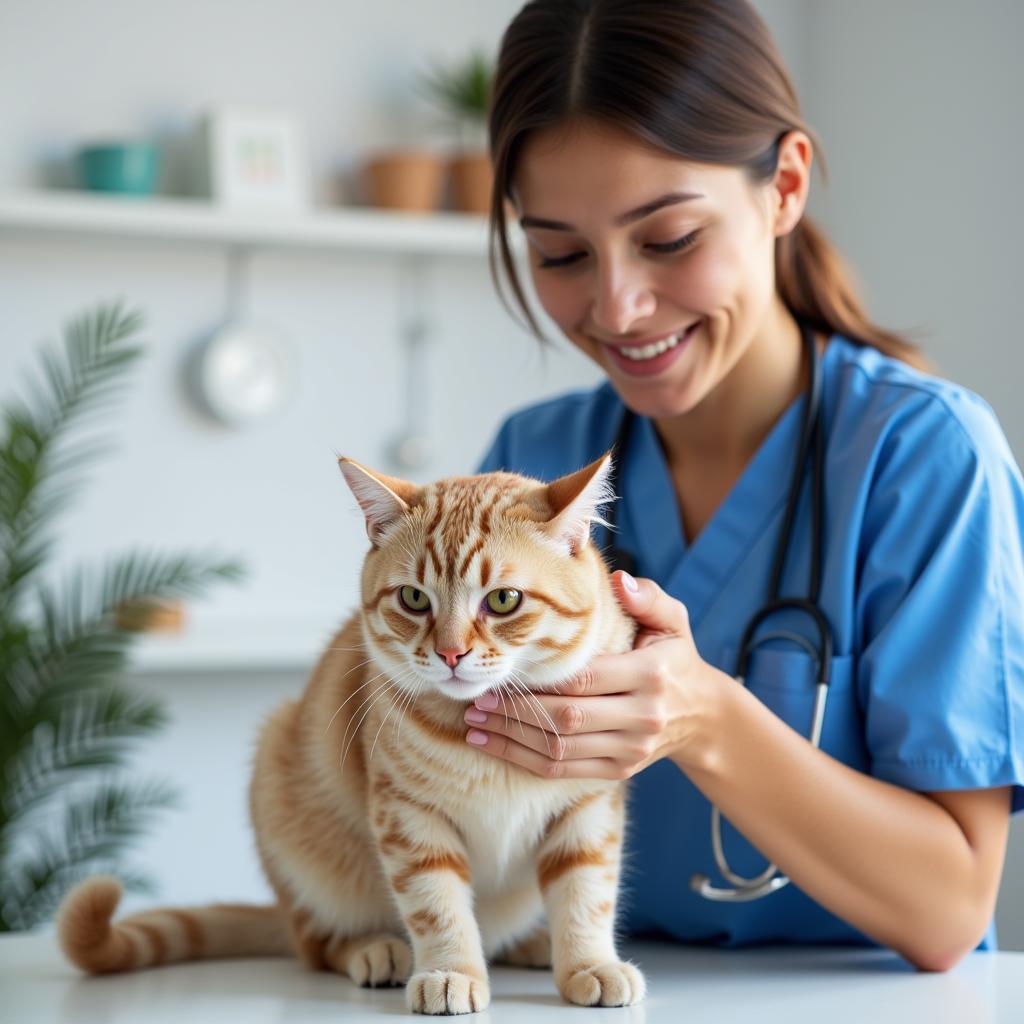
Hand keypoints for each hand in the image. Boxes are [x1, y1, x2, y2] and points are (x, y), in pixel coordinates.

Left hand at [463, 571, 721, 778]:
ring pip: (561, 749)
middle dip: (515, 712)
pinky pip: (566, 770)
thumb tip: (621, 581)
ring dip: (512, 740)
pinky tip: (494, 747)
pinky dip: (526, 761)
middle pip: (568, 718)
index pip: (586, 678)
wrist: (702, 715)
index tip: (501, 674)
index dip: (540, 681)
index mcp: (650, 673)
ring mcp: (632, 749)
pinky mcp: (621, 771)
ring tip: (475, 726)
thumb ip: (649, 597)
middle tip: (476, 702)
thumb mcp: (672, 620)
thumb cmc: (675, 657)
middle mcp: (643, 715)